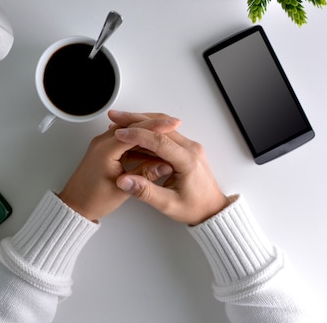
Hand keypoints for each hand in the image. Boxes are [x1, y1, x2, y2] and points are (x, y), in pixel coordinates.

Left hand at [58, 113, 180, 221]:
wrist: (75, 206)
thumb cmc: (93, 200)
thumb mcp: (124, 188)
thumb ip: (145, 174)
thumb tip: (165, 166)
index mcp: (105, 150)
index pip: (134, 131)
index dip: (155, 126)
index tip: (172, 124)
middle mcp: (102, 142)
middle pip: (132, 126)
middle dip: (154, 124)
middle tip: (174, 124)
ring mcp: (103, 145)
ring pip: (129, 131)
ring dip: (147, 131)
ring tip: (168, 133)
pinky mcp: (105, 150)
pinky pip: (125, 140)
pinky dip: (140, 141)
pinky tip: (153, 145)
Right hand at [109, 111, 229, 224]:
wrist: (212, 209)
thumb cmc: (195, 208)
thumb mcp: (168, 205)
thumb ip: (145, 192)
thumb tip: (124, 181)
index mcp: (188, 161)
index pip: (160, 141)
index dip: (137, 135)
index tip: (119, 133)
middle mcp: (190, 149)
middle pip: (160, 126)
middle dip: (135, 120)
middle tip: (115, 117)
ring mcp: (189, 146)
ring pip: (162, 125)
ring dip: (140, 122)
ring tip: (119, 122)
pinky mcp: (185, 148)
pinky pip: (165, 133)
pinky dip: (147, 130)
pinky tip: (132, 132)